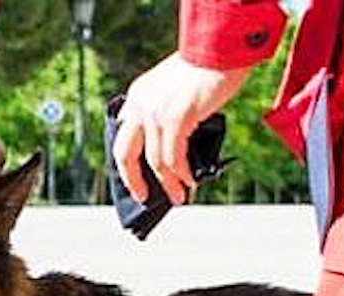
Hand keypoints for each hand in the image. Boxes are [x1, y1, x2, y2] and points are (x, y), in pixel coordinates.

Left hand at [114, 52, 250, 205]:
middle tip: (142, 197)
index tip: (134, 180)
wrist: (222, 50)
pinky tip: (190, 181)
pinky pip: (174, 157)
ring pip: (155, 162)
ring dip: (168, 184)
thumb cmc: (206, 70)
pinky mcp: (176, 117)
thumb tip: (172, 153)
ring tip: (179, 196)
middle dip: (133, 180)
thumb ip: (166, 115)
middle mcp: (141, 103)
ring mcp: (156, 111)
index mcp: (138, 96)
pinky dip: (181, 174)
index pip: (122, 136)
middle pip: (125, 153)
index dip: (126, 163)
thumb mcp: (174, 91)